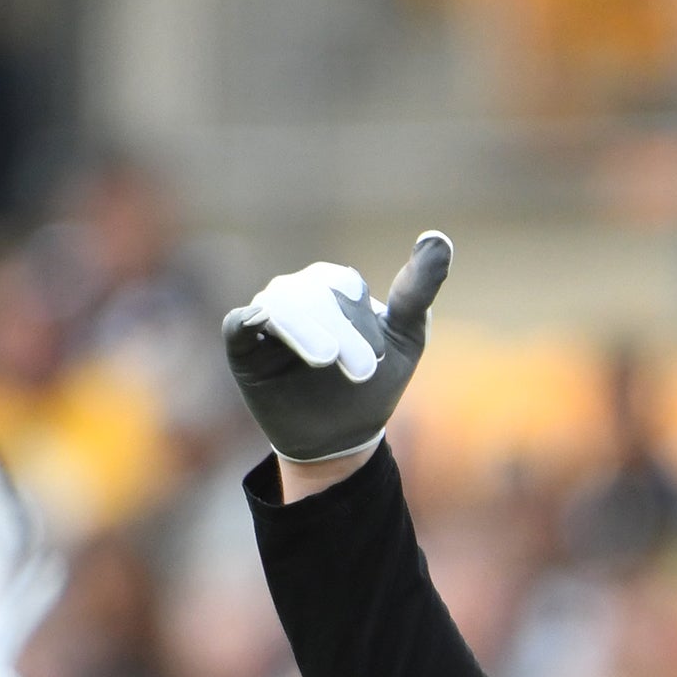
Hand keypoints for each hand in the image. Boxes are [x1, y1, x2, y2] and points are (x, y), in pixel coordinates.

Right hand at [222, 231, 452, 465]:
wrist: (340, 437)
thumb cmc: (374, 384)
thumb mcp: (406, 338)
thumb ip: (418, 290)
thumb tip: (438, 239)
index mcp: (333, 286)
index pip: (342, 286)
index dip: (360, 320)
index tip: (378, 359)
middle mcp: (297, 292)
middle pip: (310, 295)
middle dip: (339, 332)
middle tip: (363, 371)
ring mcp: (267, 315)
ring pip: (279, 305)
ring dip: (305, 330)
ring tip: (325, 360)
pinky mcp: (242, 344)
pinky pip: (238, 323)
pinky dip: (248, 320)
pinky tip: (261, 322)